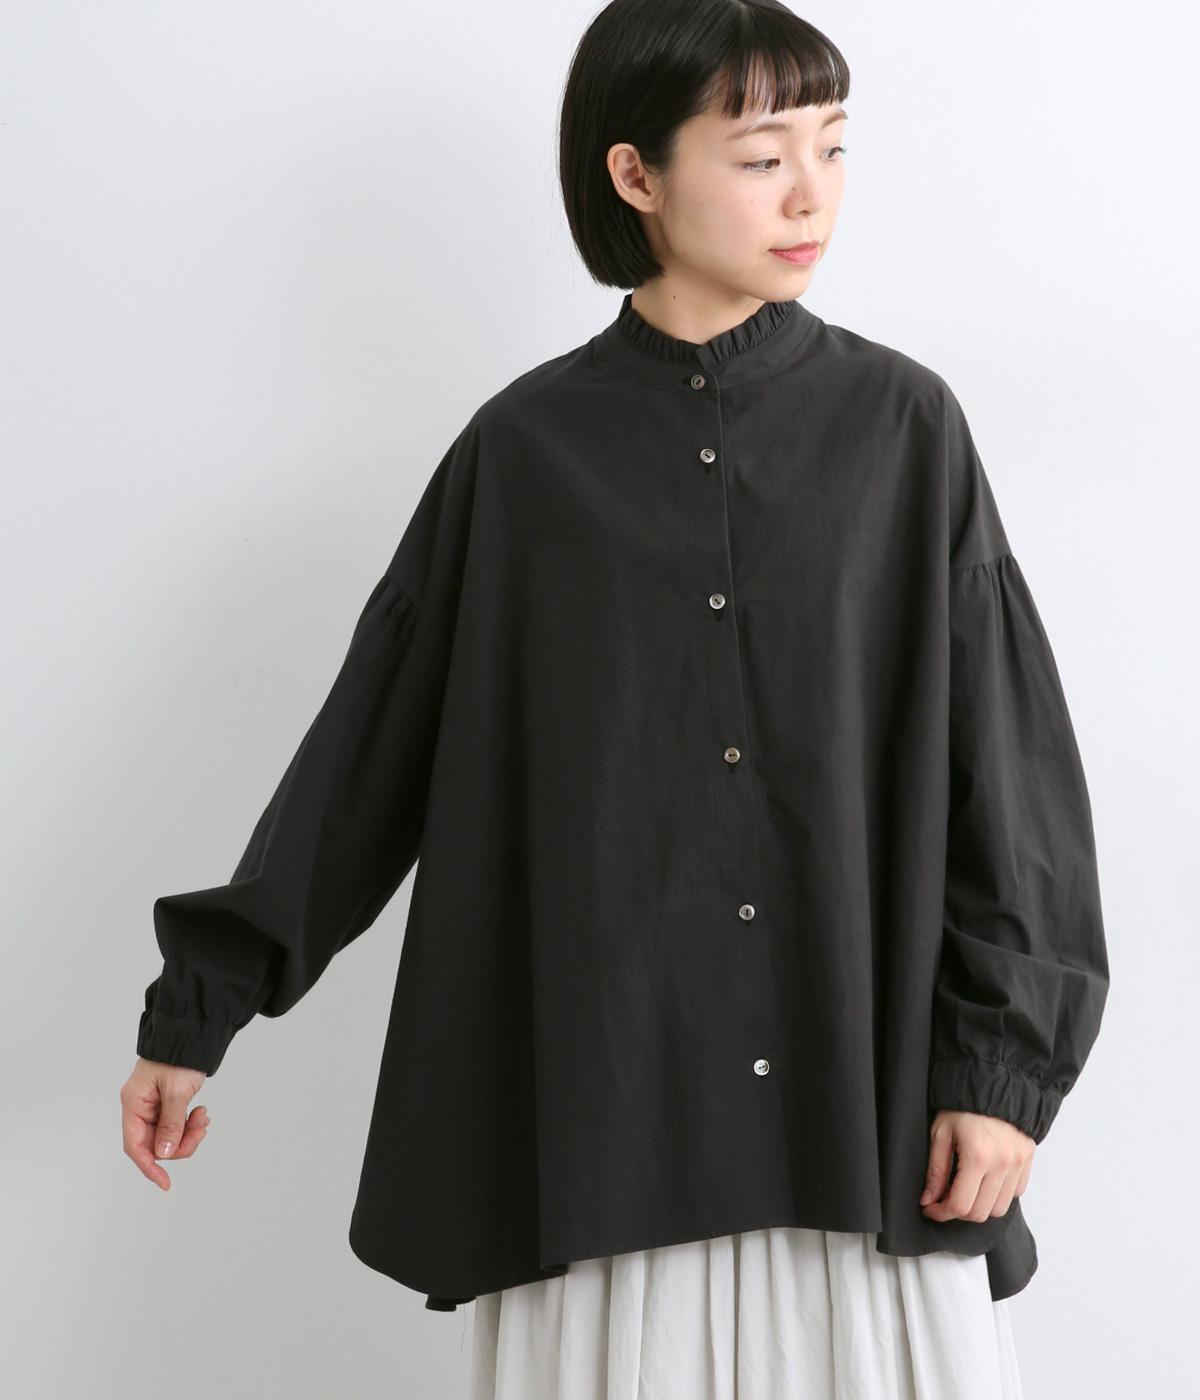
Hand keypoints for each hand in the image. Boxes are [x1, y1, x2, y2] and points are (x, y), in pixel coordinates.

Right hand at [121, 1057, 210, 1189]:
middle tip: (201, 1130)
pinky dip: (189, 1124)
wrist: (192, 1032)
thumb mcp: (176, 1091)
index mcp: (133, 1103)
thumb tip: (163, 1152)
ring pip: (167, 1136)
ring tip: (203, 1117)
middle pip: (154, 1143)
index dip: (149, 1166)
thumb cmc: (179, 1056)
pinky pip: (175, 1124)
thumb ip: (170, 1124)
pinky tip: (201, 1114)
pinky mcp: (166, 1103)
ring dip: (187, 1133)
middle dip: (179, 1143)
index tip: (165, 1182)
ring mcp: (153, 1105)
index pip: (134, 1145)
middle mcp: (139, 1107)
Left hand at [919, 1109, 1033, 1221]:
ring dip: (979, 1206)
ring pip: (999, 1208)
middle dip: (958, 1211)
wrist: (993, 1082)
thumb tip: (929, 1199)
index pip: (960, 1205)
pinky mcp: (1028, 1160)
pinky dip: (998, 1195)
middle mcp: (1002, 1164)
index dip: (940, 1212)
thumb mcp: (940, 1132)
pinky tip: (984, 1180)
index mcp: (978, 1157)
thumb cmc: (963, 1104)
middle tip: (944, 1198)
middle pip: (980, 1213)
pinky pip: (1015, 1193)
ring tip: (965, 1189)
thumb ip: (936, 1170)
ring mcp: (1018, 1164)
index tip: (930, 1208)